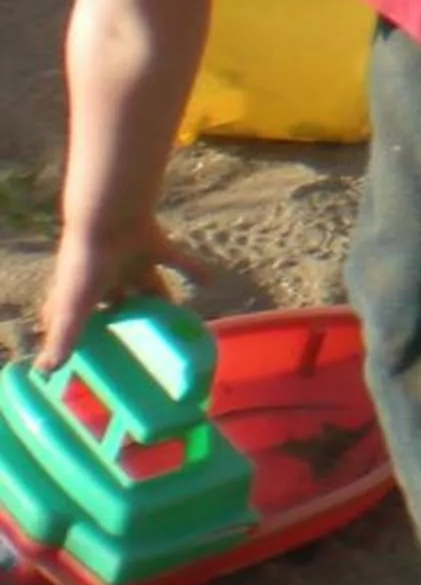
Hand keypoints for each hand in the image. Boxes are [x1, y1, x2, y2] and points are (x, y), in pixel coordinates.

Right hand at [41, 214, 193, 368]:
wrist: (108, 214)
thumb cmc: (85, 263)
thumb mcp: (73, 306)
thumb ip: (64, 338)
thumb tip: (45, 371)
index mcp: (79, 291)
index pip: (73, 316)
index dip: (76, 330)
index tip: (87, 348)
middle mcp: (104, 275)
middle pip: (116, 301)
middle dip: (126, 316)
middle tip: (139, 339)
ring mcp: (130, 258)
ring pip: (147, 284)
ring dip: (159, 299)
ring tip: (172, 319)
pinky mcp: (155, 244)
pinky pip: (179, 261)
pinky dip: (195, 270)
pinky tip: (210, 283)